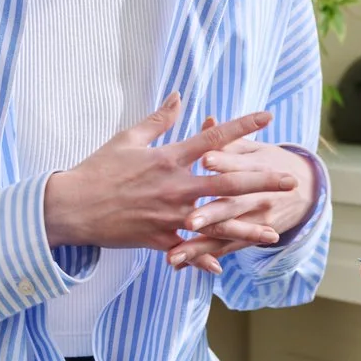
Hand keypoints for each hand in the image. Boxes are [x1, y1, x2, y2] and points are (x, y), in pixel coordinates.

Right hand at [43, 97, 289, 269]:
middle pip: (226, 183)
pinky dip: (204, 258)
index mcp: (168, 158)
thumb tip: (179, 95)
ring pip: (215, 223)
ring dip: (247, 228)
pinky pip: (186, 249)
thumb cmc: (98, 169)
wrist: (70, 207)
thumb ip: (160, 119)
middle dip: (261, 182)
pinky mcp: (157, 238)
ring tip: (274, 232)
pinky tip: (224, 265)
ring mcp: (168, 214)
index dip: (241, 126)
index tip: (268, 117)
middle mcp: (174, 186)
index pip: (212, 139)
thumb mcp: (128, 137)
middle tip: (290, 181)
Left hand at [163, 127, 318, 271]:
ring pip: (224, 233)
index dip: (224, 161)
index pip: (239, 163)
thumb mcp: (255, 148)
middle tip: (189, 220)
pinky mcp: (250, 236)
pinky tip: (177, 263)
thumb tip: (208, 121)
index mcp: (256, 167)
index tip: (204, 159)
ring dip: (199, 246)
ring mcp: (254, 219)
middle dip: (211, 214)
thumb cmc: (270, 163)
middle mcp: (257, 196)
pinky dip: (201, 258)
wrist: (306, 190)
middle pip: (232, 204)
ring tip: (175, 254)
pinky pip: (223, 249)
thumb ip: (228, 139)